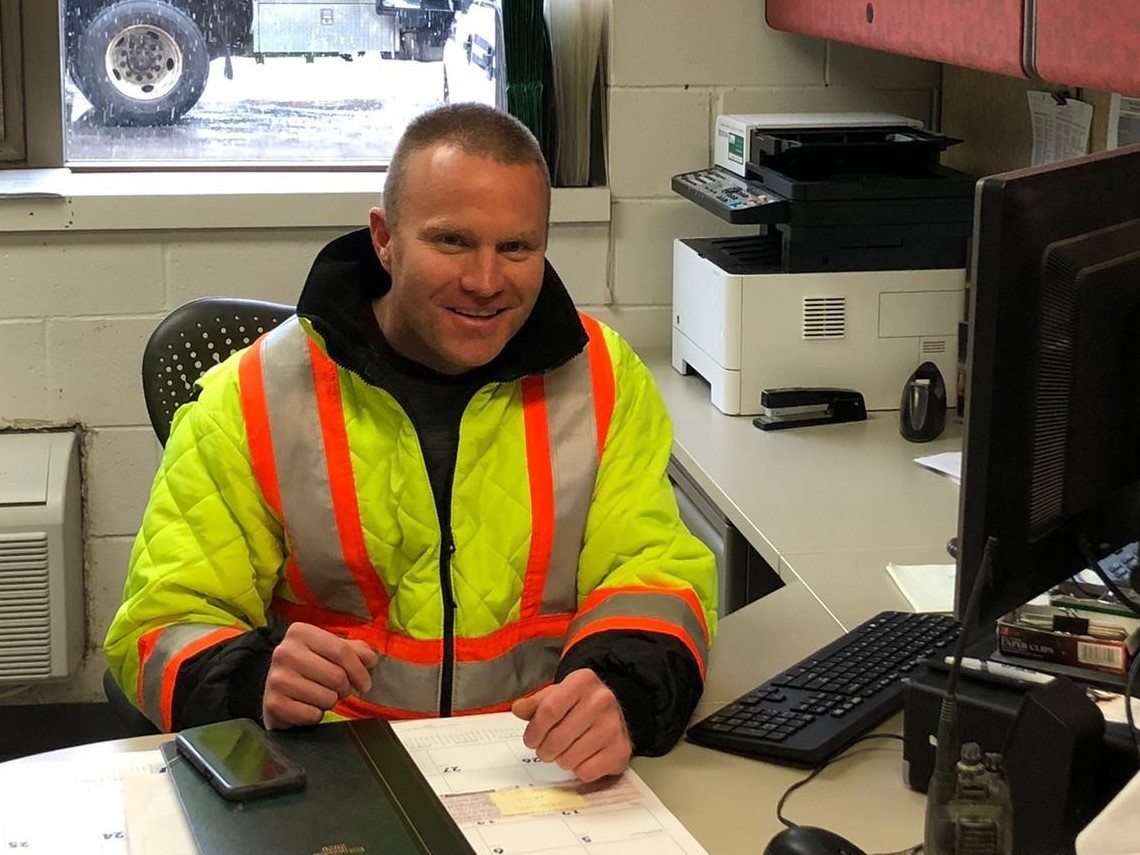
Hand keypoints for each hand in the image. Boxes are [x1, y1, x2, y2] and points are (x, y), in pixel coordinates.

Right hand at [262, 622, 378, 729]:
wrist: (277, 690)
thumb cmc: (309, 666)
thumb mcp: (330, 650)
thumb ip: (354, 650)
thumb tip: (372, 658)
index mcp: (300, 632)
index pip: (341, 651)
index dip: (359, 670)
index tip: (366, 683)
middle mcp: (284, 652)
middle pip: (336, 676)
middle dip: (346, 688)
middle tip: (341, 690)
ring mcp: (276, 678)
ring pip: (326, 697)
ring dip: (331, 701)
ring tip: (322, 695)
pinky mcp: (273, 704)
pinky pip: (312, 714)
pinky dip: (316, 715)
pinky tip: (308, 706)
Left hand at [511, 668, 631, 782]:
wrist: (611, 714)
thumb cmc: (578, 705)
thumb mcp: (555, 695)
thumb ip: (534, 704)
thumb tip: (518, 709)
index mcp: (583, 681)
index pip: (549, 710)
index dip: (534, 730)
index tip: (530, 739)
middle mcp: (602, 700)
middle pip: (557, 737)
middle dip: (543, 750)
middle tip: (543, 750)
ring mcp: (614, 725)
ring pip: (570, 758)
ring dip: (560, 760)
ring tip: (564, 752)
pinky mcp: (621, 749)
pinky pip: (586, 772)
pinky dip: (578, 770)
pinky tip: (582, 758)